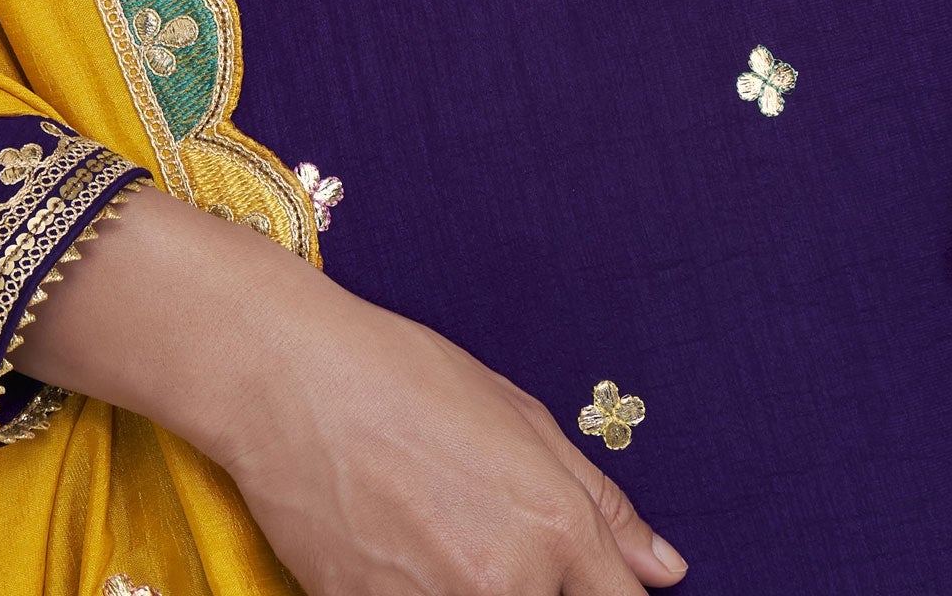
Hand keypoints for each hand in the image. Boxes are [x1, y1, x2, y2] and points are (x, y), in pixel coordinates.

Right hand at [20, 181, 688, 590]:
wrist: (285, 381)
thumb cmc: (402, 378)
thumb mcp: (518, 418)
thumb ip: (600, 506)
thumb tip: (665, 570)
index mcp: (553, 529)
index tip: (591, 586)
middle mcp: (503, 586)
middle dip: (546, 590)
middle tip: (491, 538)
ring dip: (486, 591)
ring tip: (446, 538)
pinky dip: (425, 593)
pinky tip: (407, 554)